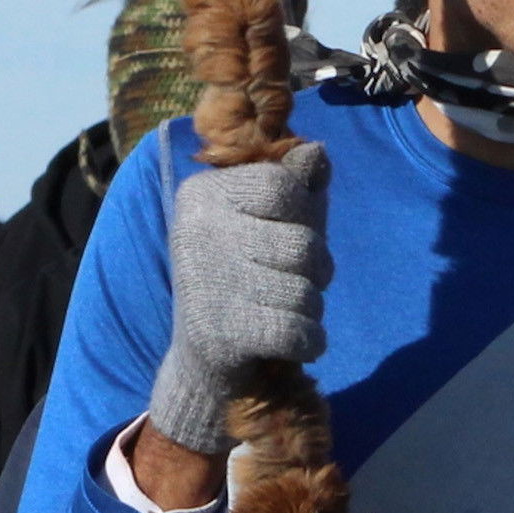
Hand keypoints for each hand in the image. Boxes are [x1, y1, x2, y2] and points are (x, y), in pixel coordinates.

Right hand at [145, 141, 329, 465]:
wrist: (202, 360)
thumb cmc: (247, 274)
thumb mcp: (272, 219)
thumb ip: (296, 183)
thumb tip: (318, 152)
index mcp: (202, 194)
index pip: (283, 186)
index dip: (304, 213)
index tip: (287, 233)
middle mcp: (196, 232)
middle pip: (303, 242)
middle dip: (316, 268)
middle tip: (293, 282)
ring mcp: (205, 283)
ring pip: (305, 289)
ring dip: (311, 307)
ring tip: (286, 310)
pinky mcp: (217, 334)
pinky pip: (298, 331)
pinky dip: (311, 341)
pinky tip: (296, 342)